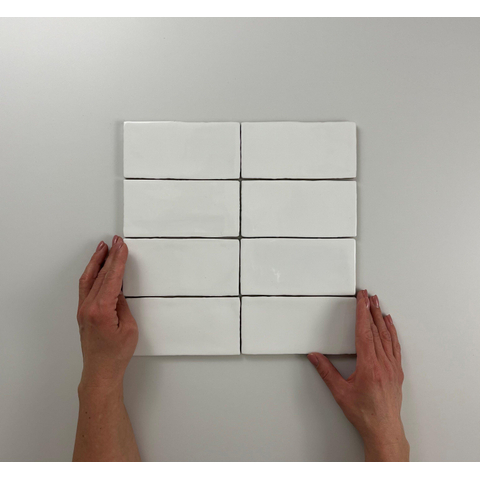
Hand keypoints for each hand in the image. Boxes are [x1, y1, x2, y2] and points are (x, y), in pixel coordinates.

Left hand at [77, 236, 137, 393]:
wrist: (100, 371)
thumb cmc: (116, 354)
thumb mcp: (129, 327)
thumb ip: (122, 305)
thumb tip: (118, 290)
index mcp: (101, 310)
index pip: (111, 278)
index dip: (118, 260)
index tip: (122, 246)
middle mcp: (88, 307)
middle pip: (100, 274)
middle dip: (110, 256)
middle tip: (116, 241)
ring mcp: (83, 309)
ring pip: (89, 278)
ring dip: (97, 261)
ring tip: (103, 247)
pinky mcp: (83, 312)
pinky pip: (86, 286)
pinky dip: (91, 273)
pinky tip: (96, 266)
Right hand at [307, 290, 408, 461]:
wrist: (384, 430)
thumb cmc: (364, 414)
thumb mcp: (340, 392)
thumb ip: (326, 372)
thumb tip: (314, 357)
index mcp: (369, 366)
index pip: (364, 332)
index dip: (361, 313)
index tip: (360, 299)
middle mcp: (383, 363)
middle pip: (375, 330)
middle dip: (370, 309)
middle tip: (367, 295)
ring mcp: (392, 366)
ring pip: (386, 335)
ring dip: (381, 317)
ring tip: (377, 303)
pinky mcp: (397, 371)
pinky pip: (395, 346)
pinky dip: (392, 332)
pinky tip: (390, 324)